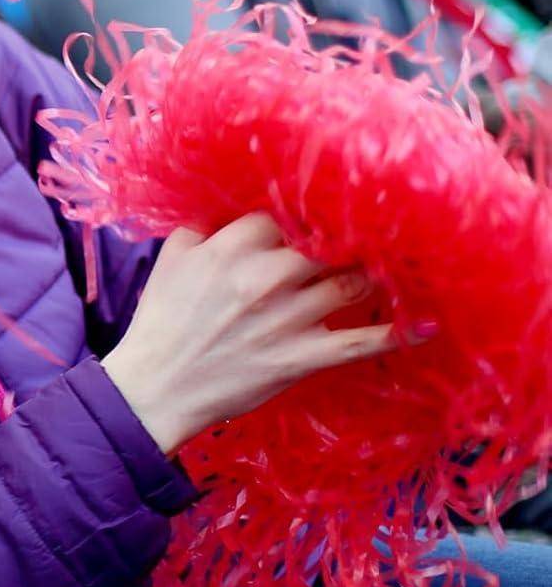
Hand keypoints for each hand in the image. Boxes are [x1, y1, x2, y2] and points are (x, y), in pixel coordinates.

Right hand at [102, 212, 397, 454]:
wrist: (157, 385)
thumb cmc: (163, 318)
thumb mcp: (173, 258)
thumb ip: (206, 225)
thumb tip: (235, 202)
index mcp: (232, 248)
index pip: (289, 211)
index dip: (311, 207)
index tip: (330, 205)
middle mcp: (266, 277)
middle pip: (331, 242)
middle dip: (356, 233)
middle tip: (384, 226)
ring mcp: (289, 319)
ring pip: (353, 283)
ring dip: (382, 272)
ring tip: (405, 261)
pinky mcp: (302, 357)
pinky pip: (360, 343)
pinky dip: (398, 334)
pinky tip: (429, 322)